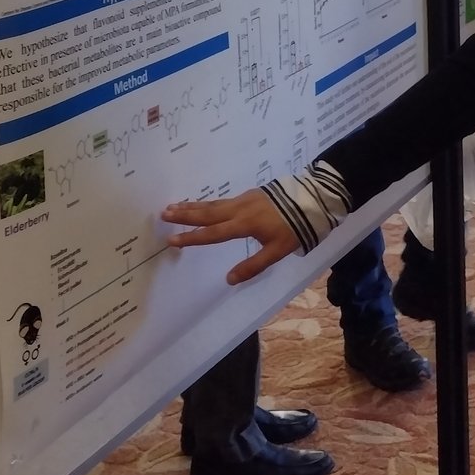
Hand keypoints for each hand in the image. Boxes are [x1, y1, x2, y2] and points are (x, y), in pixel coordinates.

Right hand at [160, 187, 300, 285]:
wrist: (311, 199)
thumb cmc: (294, 228)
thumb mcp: (277, 251)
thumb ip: (253, 265)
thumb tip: (229, 280)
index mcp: (244, 224)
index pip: (213, 234)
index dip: (192, 238)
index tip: (171, 240)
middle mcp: (239, 209)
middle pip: (207, 213)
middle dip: (184, 215)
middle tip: (163, 214)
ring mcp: (243, 200)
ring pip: (213, 204)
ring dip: (192, 206)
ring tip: (173, 206)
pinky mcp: (249, 195)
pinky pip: (221, 200)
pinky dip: (206, 202)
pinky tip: (200, 204)